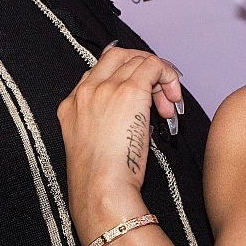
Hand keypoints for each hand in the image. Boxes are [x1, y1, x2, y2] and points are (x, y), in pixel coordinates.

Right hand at [58, 46, 183, 236]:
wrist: (101, 188)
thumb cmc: (101, 180)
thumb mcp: (94, 147)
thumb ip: (107, 124)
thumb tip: (135, 117)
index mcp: (71, 105)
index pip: (100, 72)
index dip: (126, 78)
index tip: (143, 96)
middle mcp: (86, 91)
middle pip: (118, 57)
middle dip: (142, 70)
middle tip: (158, 96)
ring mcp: (106, 88)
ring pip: (138, 60)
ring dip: (159, 78)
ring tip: (168, 105)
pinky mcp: (130, 91)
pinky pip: (154, 66)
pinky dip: (169, 76)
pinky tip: (174, 100)